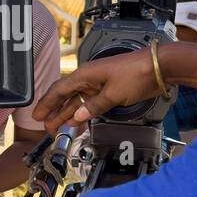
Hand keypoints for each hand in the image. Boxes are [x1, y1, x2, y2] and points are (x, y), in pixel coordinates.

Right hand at [32, 47, 162, 130]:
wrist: (158, 67)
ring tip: (57, 128)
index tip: (37, 116)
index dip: (47, 103)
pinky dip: (84, 114)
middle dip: (54, 112)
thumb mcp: (113, 94)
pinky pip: (90, 104)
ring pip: (78, 102)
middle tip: (46, 127)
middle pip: (66, 96)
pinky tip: (78, 124)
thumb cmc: (135, 75)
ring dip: (67, 115)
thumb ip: (93, 107)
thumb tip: (76, 118)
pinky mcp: (109, 91)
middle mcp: (89, 79)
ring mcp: (99, 85)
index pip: (59, 90)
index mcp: (85, 75)